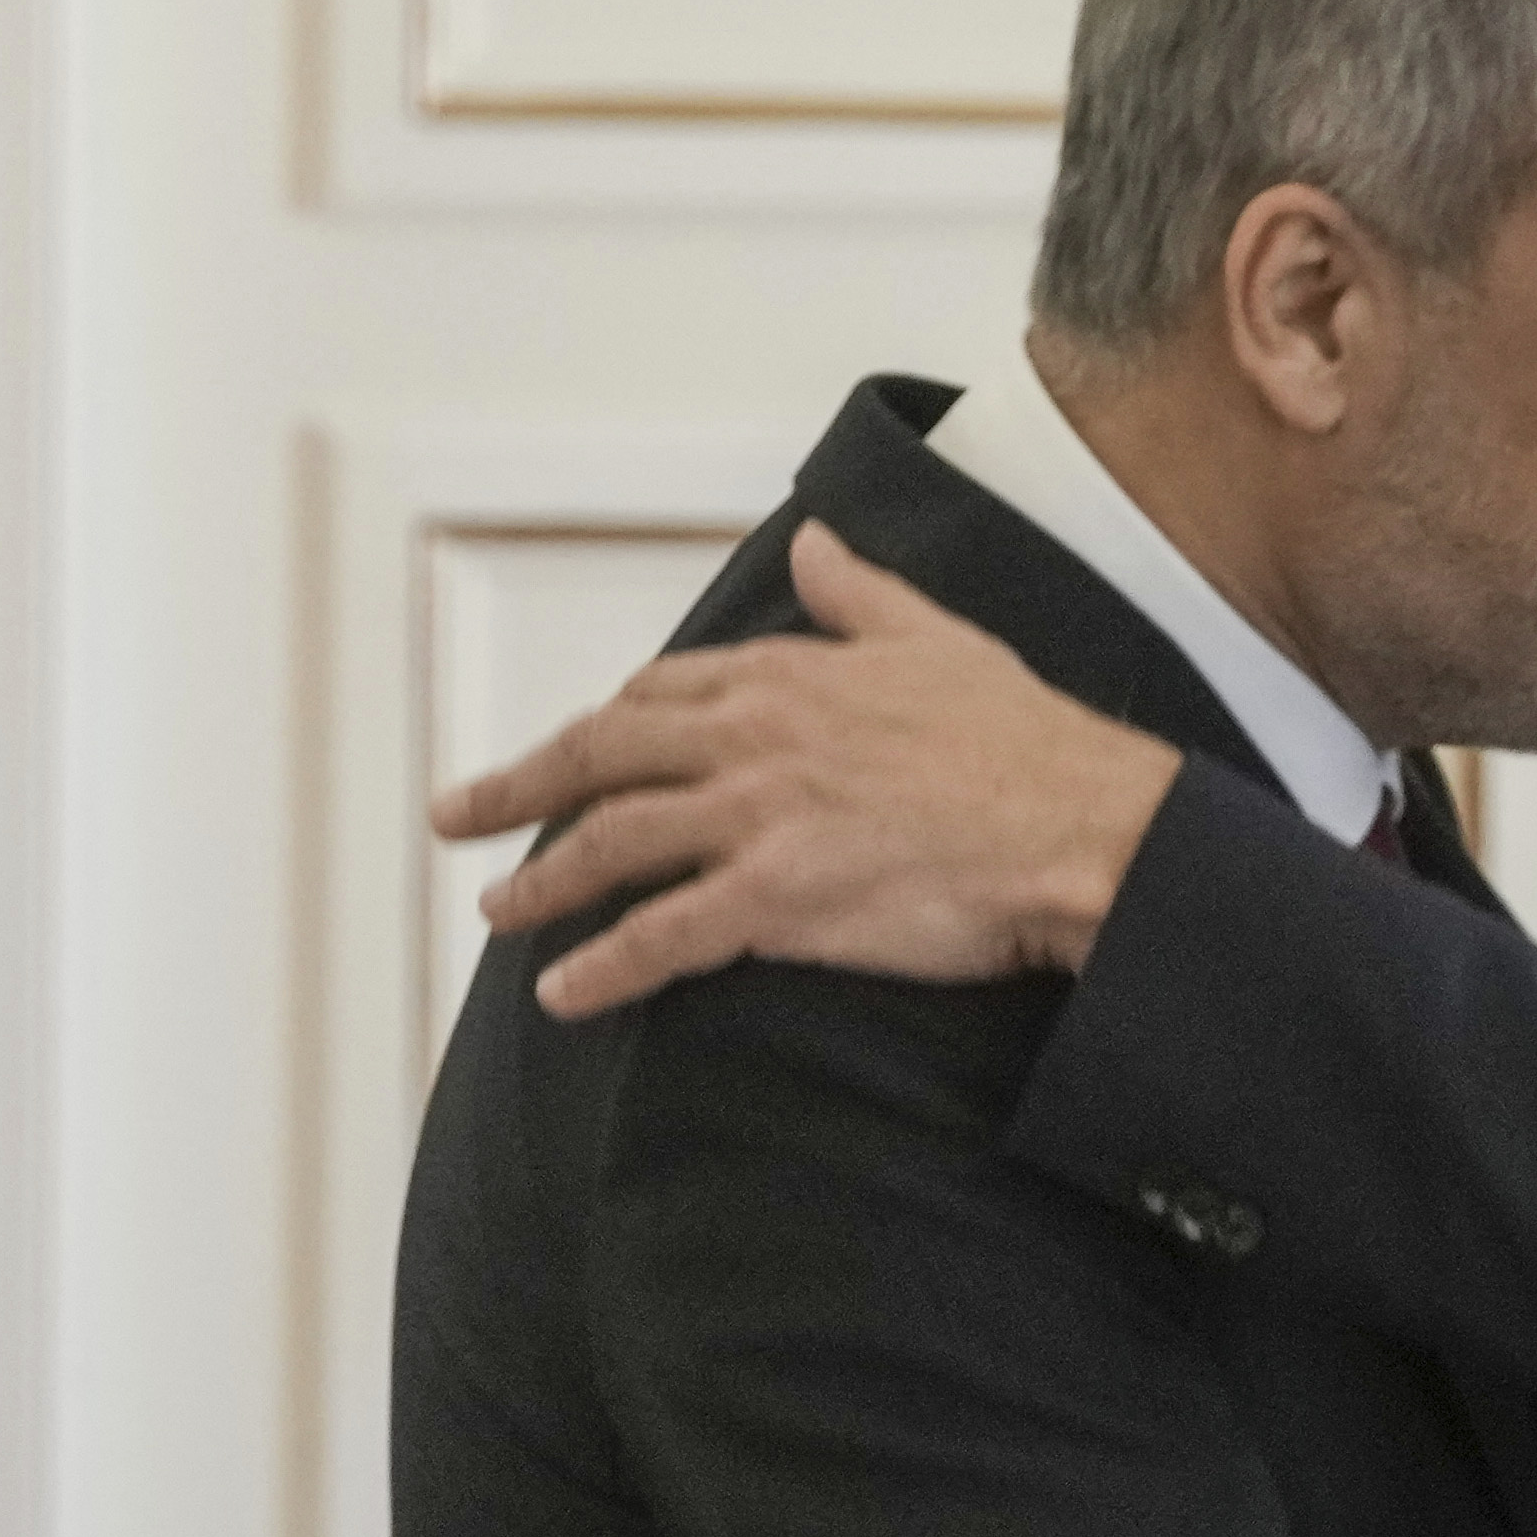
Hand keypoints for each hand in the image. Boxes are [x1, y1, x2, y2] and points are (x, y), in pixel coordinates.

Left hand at [438, 526, 1180, 1016]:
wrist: (1080, 826)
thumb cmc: (1026, 741)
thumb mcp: (938, 638)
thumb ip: (859, 596)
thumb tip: (814, 542)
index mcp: (786, 674)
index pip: (660, 693)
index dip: (607, 723)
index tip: (575, 751)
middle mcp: (751, 738)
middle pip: (601, 755)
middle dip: (518, 785)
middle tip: (455, 814)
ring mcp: (757, 818)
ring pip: (612, 843)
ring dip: (542, 879)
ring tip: (498, 911)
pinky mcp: (776, 898)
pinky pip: (663, 936)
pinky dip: (603, 967)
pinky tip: (562, 994)